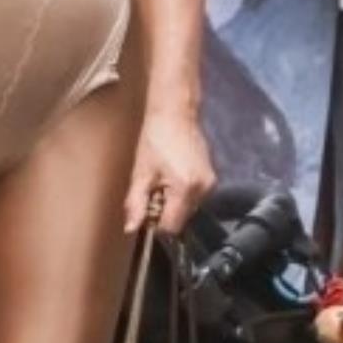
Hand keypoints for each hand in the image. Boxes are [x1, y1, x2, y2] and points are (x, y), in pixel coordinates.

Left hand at [123, 105, 214, 236]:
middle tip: (154, 187)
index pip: (172, 227)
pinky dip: (183, 193)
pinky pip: (195, 197)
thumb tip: (130, 228)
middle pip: (181, 219)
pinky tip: (174, 174)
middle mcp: (204, 189)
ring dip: (174, 202)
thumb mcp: (141, 173)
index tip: (147, 205)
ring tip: (164, 178)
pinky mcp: (212, 178)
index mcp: (186, 189)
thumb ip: (136, 203)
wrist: (175, 113)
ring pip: (188, 209)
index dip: (156, 222)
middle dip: (165, 210)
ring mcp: (211, 183)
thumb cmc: (155, 139)